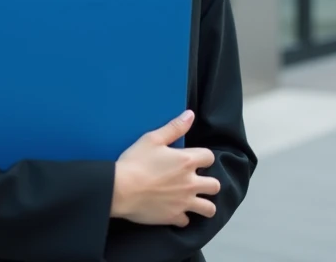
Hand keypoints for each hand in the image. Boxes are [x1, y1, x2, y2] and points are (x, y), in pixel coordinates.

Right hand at [111, 110, 219, 226]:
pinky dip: (182, 217)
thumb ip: (174, 127)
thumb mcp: (152, 139)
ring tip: (196, 201)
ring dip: (204, 204)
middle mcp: (190, 183)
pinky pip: (186, 221)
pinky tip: (175, 211)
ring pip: (208, 208)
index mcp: (187, 161)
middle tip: (196, 182)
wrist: (120, 189)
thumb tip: (190, 115)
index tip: (194, 159)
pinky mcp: (173, 217)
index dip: (203, 157)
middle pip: (215, 185)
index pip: (210, 158)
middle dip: (209, 183)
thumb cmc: (135, 162)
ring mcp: (183, 202)